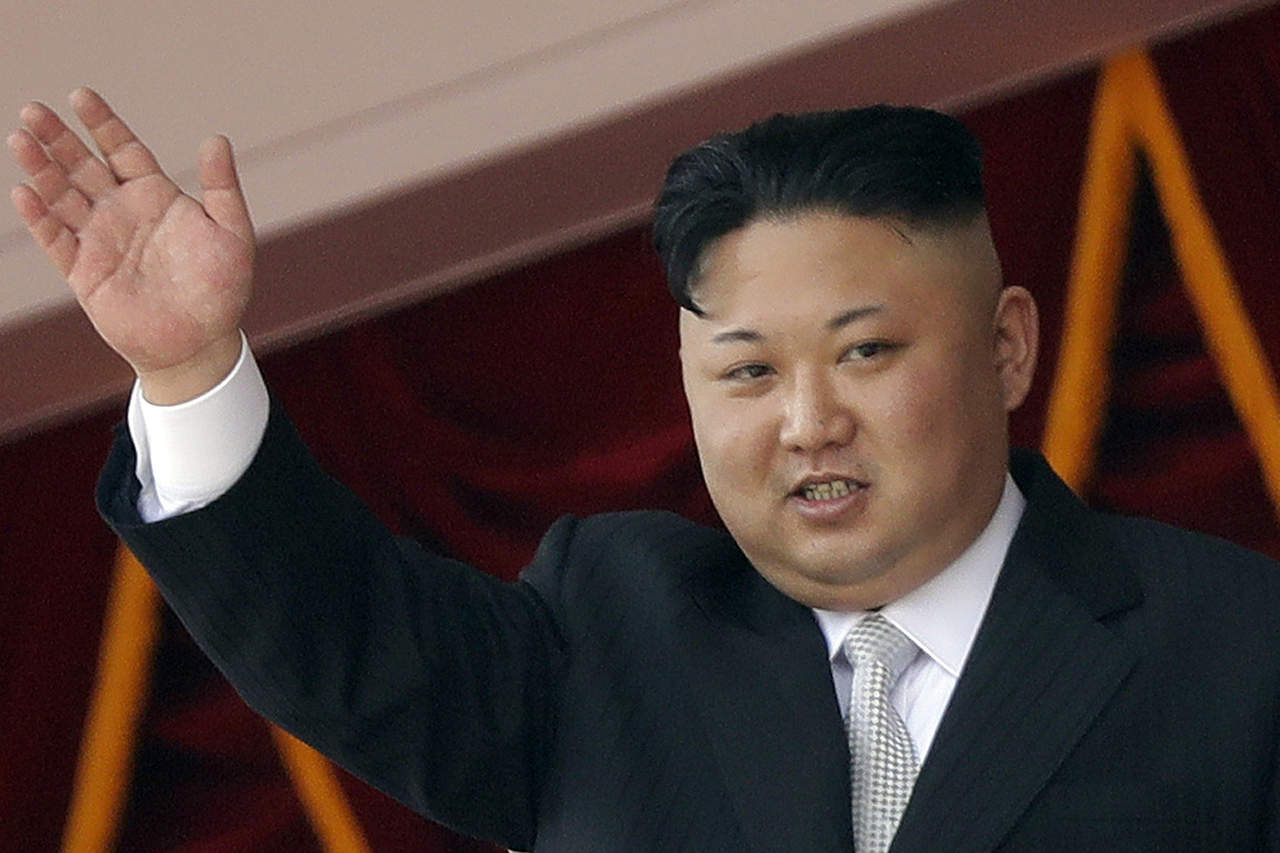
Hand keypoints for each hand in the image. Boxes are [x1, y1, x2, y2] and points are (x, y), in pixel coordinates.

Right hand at [8, 88, 254, 402]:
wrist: (201, 343)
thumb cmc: (221, 288)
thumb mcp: (232, 232)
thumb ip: (222, 187)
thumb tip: (216, 139)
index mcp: (156, 197)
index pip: (123, 150)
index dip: (102, 123)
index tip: (80, 95)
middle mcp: (123, 213)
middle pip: (83, 166)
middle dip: (58, 138)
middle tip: (33, 110)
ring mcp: (100, 241)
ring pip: (63, 196)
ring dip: (41, 169)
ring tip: (21, 139)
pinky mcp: (85, 272)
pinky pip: (57, 240)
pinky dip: (40, 217)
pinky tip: (25, 192)